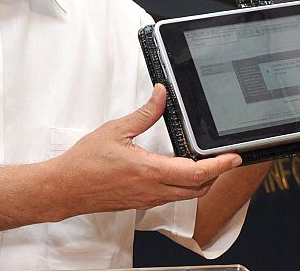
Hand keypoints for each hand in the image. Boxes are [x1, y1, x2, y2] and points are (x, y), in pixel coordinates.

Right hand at [52, 84, 241, 215]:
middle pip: (198, 189)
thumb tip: (161, 94)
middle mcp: (152, 191)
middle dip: (216, 174)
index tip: (234, 157)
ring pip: (186, 196)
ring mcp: (147, 200)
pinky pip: (171, 198)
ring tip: (206, 162)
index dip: (220, 166)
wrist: (65, 188)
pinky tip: (178, 171)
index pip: (197, 173)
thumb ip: (144, 113)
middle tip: (224, 158)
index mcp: (149, 171)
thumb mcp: (116, 130)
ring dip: (201, 181)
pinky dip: (183, 186)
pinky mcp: (141, 203)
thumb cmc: (84, 163)